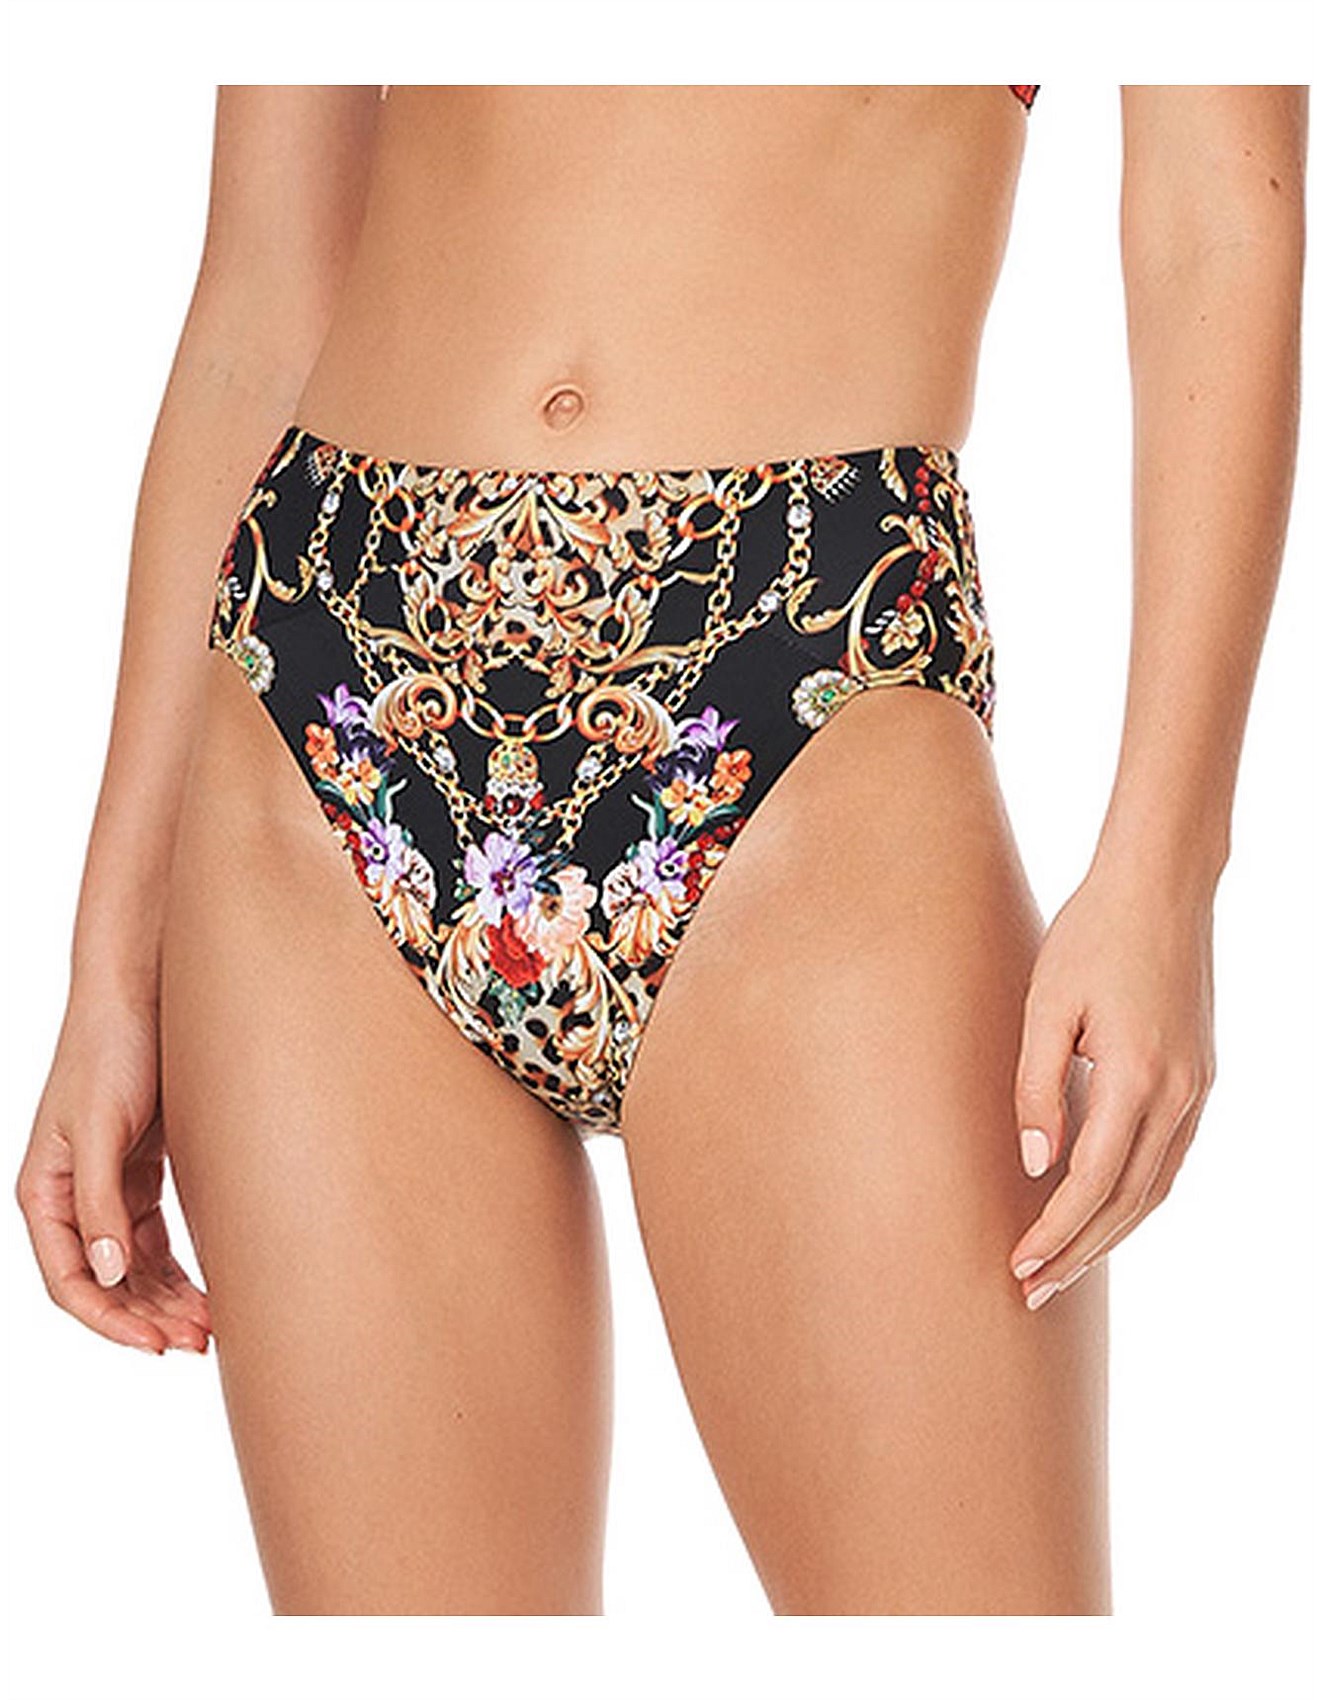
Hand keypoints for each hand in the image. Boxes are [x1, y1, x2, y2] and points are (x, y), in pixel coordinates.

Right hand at [15, 988, 210, 1353]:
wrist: (144, 994)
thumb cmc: (110, 1051)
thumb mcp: (101, 1129)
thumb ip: (102, 1202)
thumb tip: (108, 1275)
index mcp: (45, 1193)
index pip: (72, 1283)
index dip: (111, 1321)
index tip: (155, 1344)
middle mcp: (74, 1199)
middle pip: (109, 1284)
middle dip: (150, 1317)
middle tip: (200, 1340)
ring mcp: (110, 1188)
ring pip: (136, 1268)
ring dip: (169, 1300)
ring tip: (212, 1326)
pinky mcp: (143, 1174)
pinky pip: (158, 1241)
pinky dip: (182, 1268)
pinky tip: (212, 1288)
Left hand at [1008, 862, 1217, 1307]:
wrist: (1160, 886)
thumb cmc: (1090, 935)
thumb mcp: (1044, 1005)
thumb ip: (1036, 1087)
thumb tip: (1035, 1165)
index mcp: (1135, 1076)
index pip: (1092, 1182)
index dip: (1054, 1231)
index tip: (1018, 1266)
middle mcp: (1178, 1092)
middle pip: (1129, 1200)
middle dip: (1080, 1251)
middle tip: (1034, 1290)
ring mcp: (1197, 1086)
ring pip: (1157, 1186)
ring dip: (1111, 1232)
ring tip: (1064, 1265)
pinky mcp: (1200, 1075)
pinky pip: (1171, 1156)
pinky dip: (1137, 1194)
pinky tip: (1104, 1208)